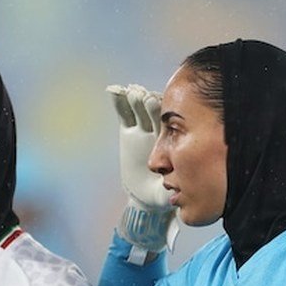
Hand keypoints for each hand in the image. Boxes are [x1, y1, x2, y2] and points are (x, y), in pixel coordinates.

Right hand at [108, 83, 176, 253]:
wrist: (148, 195)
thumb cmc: (164, 193)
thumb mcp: (168, 191)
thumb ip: (170, 187)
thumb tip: (172, 188)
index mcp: (169, 142)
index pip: (167, 124)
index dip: (162, 114)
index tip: (157, 103)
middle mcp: (156, 131)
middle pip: (152, 113)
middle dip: (148, 104)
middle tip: (143, 96)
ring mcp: (142, 129)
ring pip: (138, 110)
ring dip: (134, 100)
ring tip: (129, 92)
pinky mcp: (128, 131)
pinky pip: (124, 114)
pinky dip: (119, 102)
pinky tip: (114, 91)